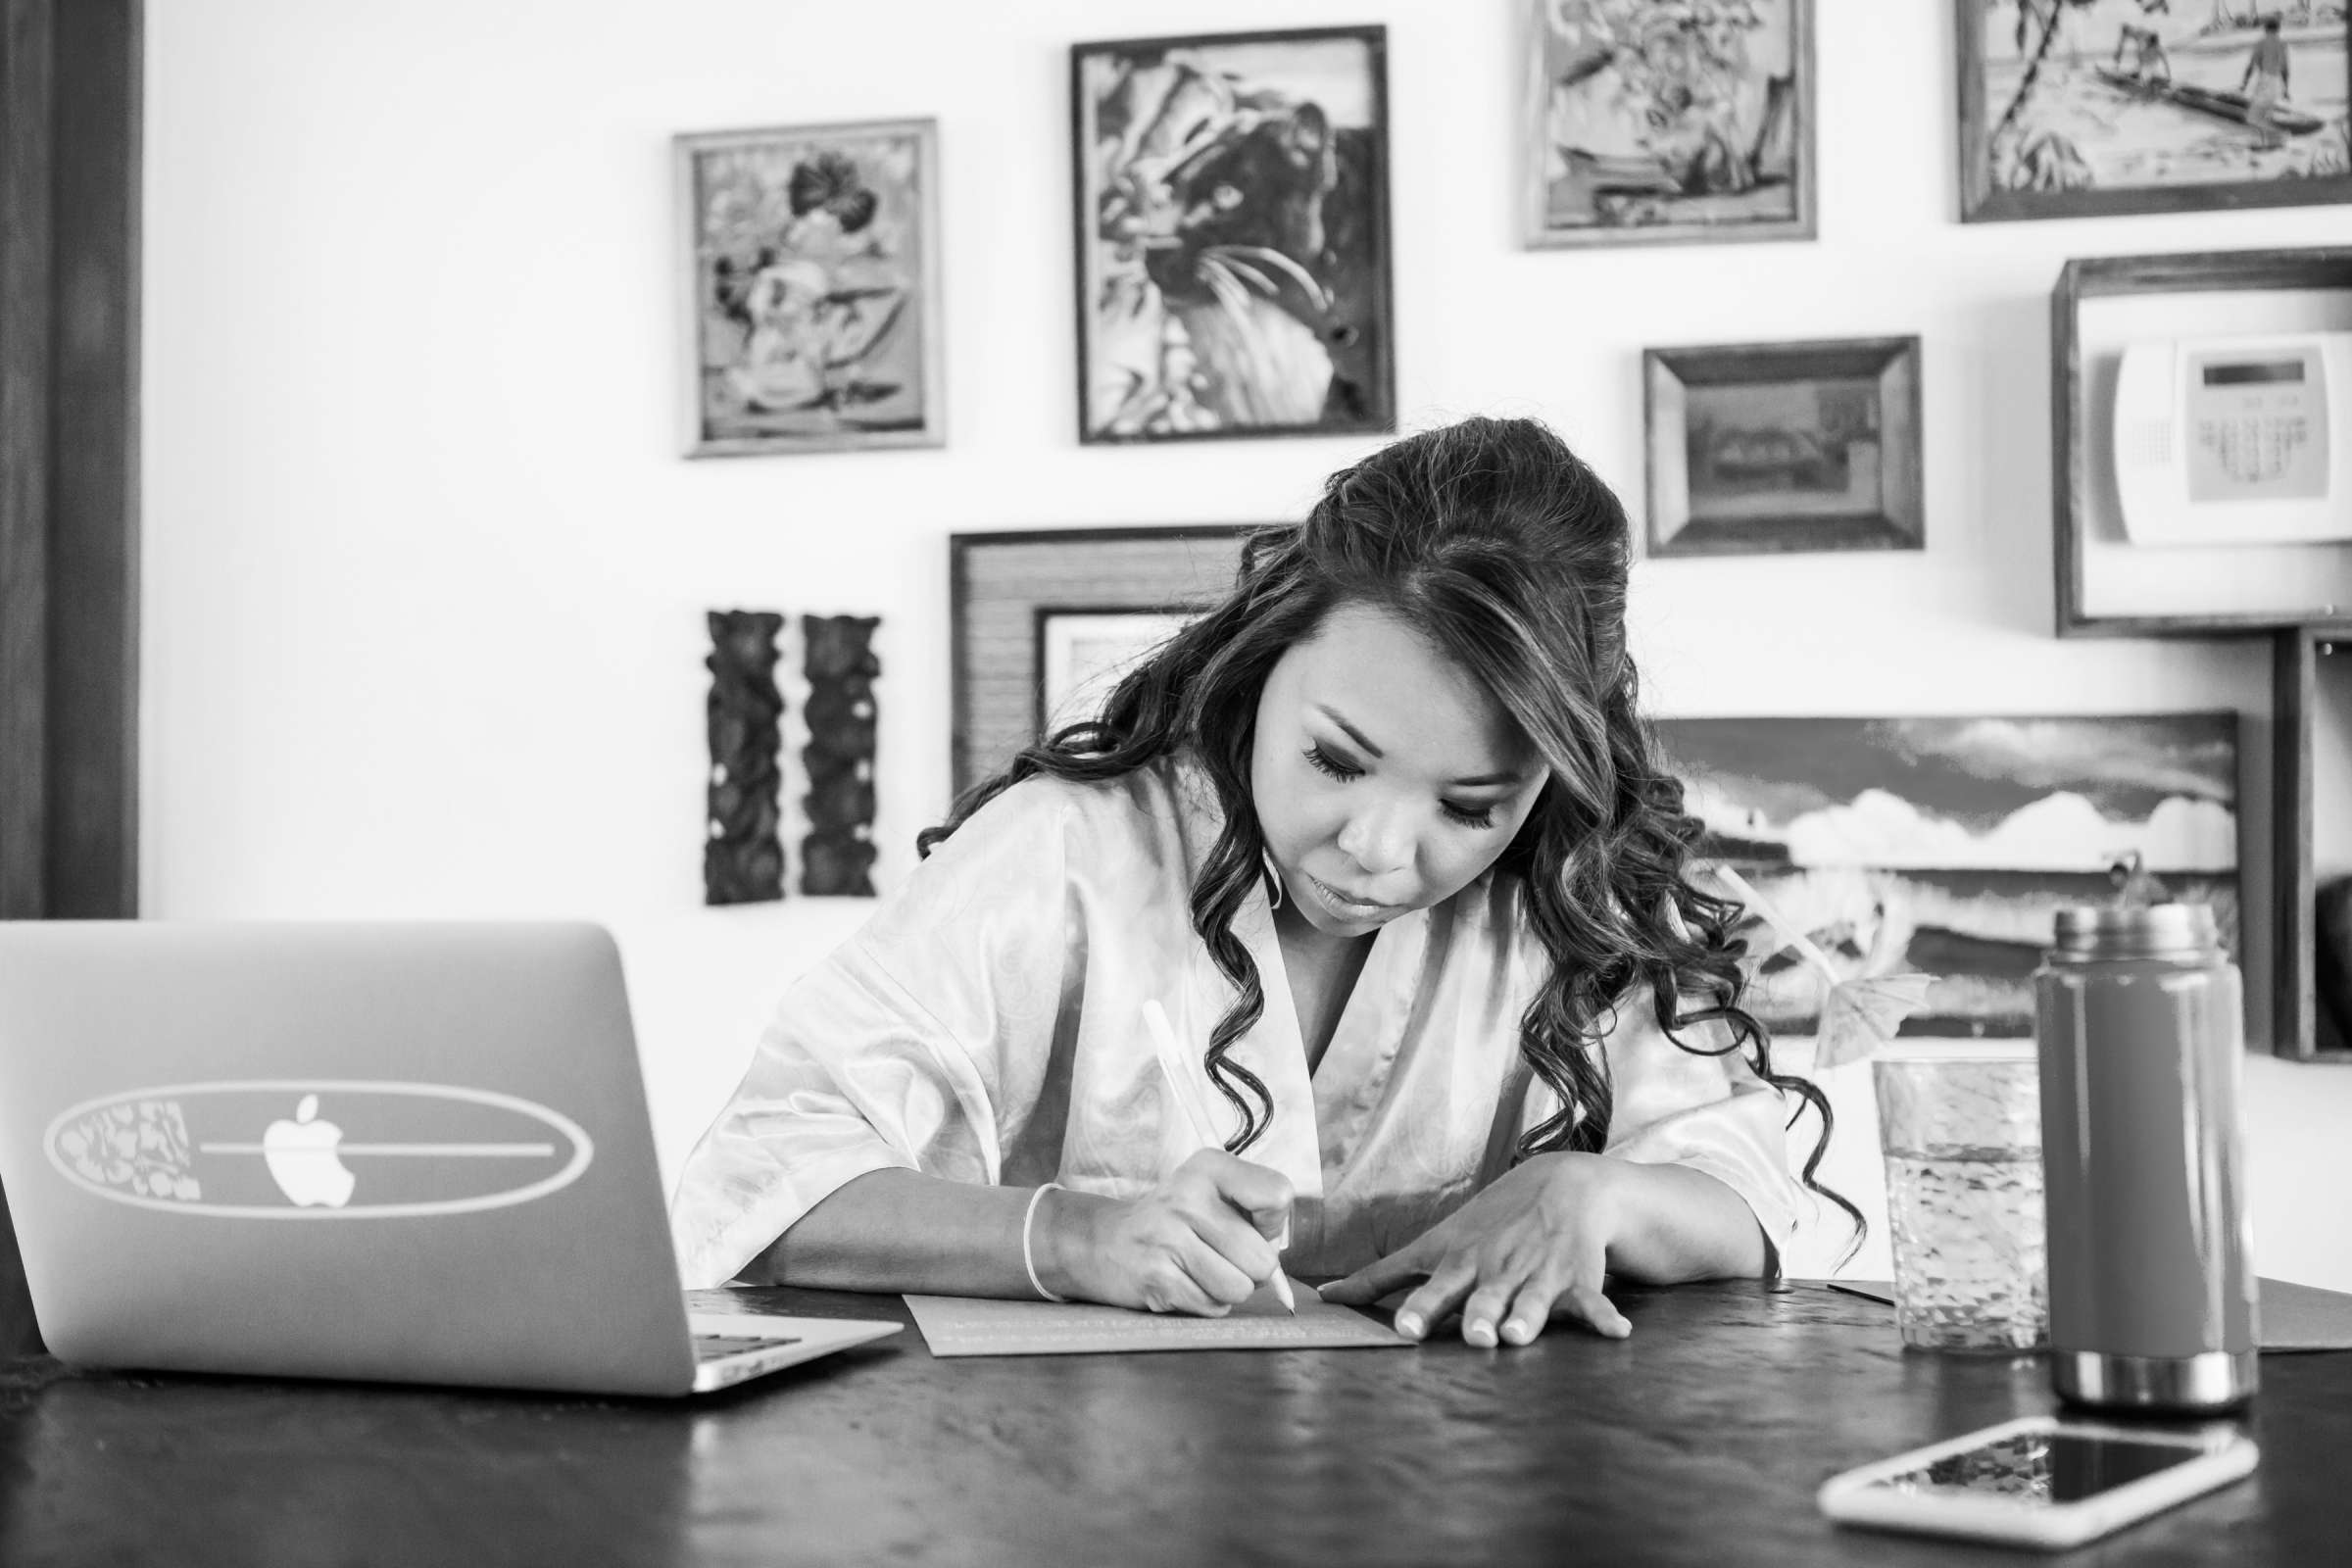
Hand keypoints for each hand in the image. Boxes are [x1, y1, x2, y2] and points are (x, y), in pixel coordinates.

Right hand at [1041, 1150, 1292, 1315]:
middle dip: (1250, 1271)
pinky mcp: (1156, 1276)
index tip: (1250, 1225)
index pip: (1278, 1195)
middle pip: (1262, 1260)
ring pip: (1239, 1289)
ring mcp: (1168, 1236)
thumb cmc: (1176, 1222)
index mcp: (1210, 1167)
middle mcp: (1188, 1195)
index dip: (1273, 1225)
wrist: (1103, 1241)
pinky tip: (1182, 1282)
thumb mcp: (1213, 1196)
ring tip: (1201, 1271)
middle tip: (1220, 1257)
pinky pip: (1211, 1307)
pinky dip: (1204, 1303)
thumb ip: (1256, 1220)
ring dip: (1226, 1291)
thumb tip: (1280, 1280)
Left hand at [1319, 1152, 1632, 1344]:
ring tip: (1519, 1335)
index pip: (1434, 1287)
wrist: (1562, 1185)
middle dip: (1478, 1315)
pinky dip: (1604, 1317)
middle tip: (1473, 1336)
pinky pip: (1593, 1301)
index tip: (1403, 1329)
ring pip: (1532, 1300)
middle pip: (1484, 1296)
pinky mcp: (1577, 1279)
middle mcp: (1497, 1270)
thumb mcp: (1437, 1244)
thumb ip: (1384, 1276)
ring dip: (1527, 1318)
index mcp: (1460, 1262)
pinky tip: (1617, 1332)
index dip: (1419, 1308)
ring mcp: (1537, 1273)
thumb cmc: (1488, 1225)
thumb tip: (1327, 1299)